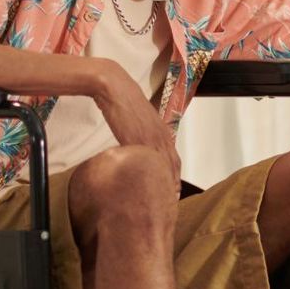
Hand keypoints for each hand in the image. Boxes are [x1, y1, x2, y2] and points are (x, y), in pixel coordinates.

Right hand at [90, 60, 180, 189]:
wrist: (114, 87)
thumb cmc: (123, 101)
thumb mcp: (138, 119)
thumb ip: (142, 134)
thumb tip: (137, 148)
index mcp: (163, 131)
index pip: (174, 158)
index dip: (175, 175)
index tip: (174, 191)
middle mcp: (161, 135)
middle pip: (173, 165)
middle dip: (174, 183)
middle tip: (172, 201)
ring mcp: (151, 136)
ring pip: (164, 165)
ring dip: (166, 182)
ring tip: (164, 199)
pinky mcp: (138, 138)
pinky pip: (148, 160)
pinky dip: (151, 174)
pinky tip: (148, 186)